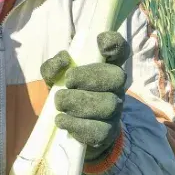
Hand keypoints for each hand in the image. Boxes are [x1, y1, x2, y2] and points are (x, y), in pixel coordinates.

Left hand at [40, 31, 130, 161]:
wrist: (71, 128)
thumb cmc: (66, 94)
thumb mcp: (55, 78)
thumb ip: (54, 66)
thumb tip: (64, 59)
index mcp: (106, 67)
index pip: (120, 50)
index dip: (115, 43)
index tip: (100, 43)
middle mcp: (116, 87)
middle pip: (117, 77)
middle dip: (89, 77)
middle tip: (68, 82)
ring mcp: (115, 110)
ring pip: (108, 104)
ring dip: (79, 102)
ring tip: (60, 103)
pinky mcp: (108, 132)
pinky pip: (99, 129)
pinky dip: (76, 124)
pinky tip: (62, 120)